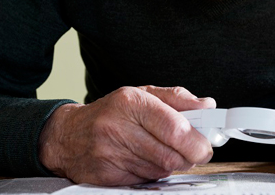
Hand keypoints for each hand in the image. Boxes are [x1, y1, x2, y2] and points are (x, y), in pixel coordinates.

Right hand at [38, 86, 215, 185]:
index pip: (175, 128)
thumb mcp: (142, 93)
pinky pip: (144, 180)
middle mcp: (118, 127)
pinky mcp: (105, 176)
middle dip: (189, 157)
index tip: (206, 143)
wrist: (68, 134)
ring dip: (171, 164)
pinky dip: (152, 173)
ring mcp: (110, 153)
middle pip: (170, 155)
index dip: (197, 141)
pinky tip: (144, 160)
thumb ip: (177, 98)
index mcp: (131, 102)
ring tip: (162, 150)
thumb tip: (207, 105)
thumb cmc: (111, 112)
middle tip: (193, 151)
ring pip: (160, 170)